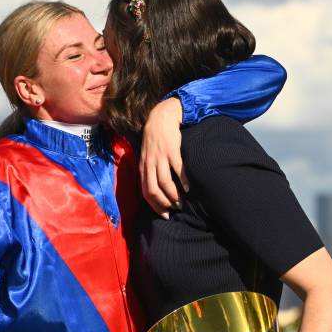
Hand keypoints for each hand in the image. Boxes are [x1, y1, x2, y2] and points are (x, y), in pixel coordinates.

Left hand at [140, 97, 188, 218]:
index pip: (146, 192)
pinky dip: (183, 180)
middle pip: (153, 190)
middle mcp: (149, 164)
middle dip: (164, 203)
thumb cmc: (155, 139)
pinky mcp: (171, 150)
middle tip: (174, 209)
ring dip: (173, 195)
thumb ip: (149, 170)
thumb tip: (156, 189)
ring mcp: (160, 157)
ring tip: (181, 201)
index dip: (155, 206)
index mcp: (143, 167)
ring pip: (164, 182)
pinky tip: (188, 187)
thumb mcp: (147, 155)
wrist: (161, 117)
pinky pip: (177, 169)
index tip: (165, 214)